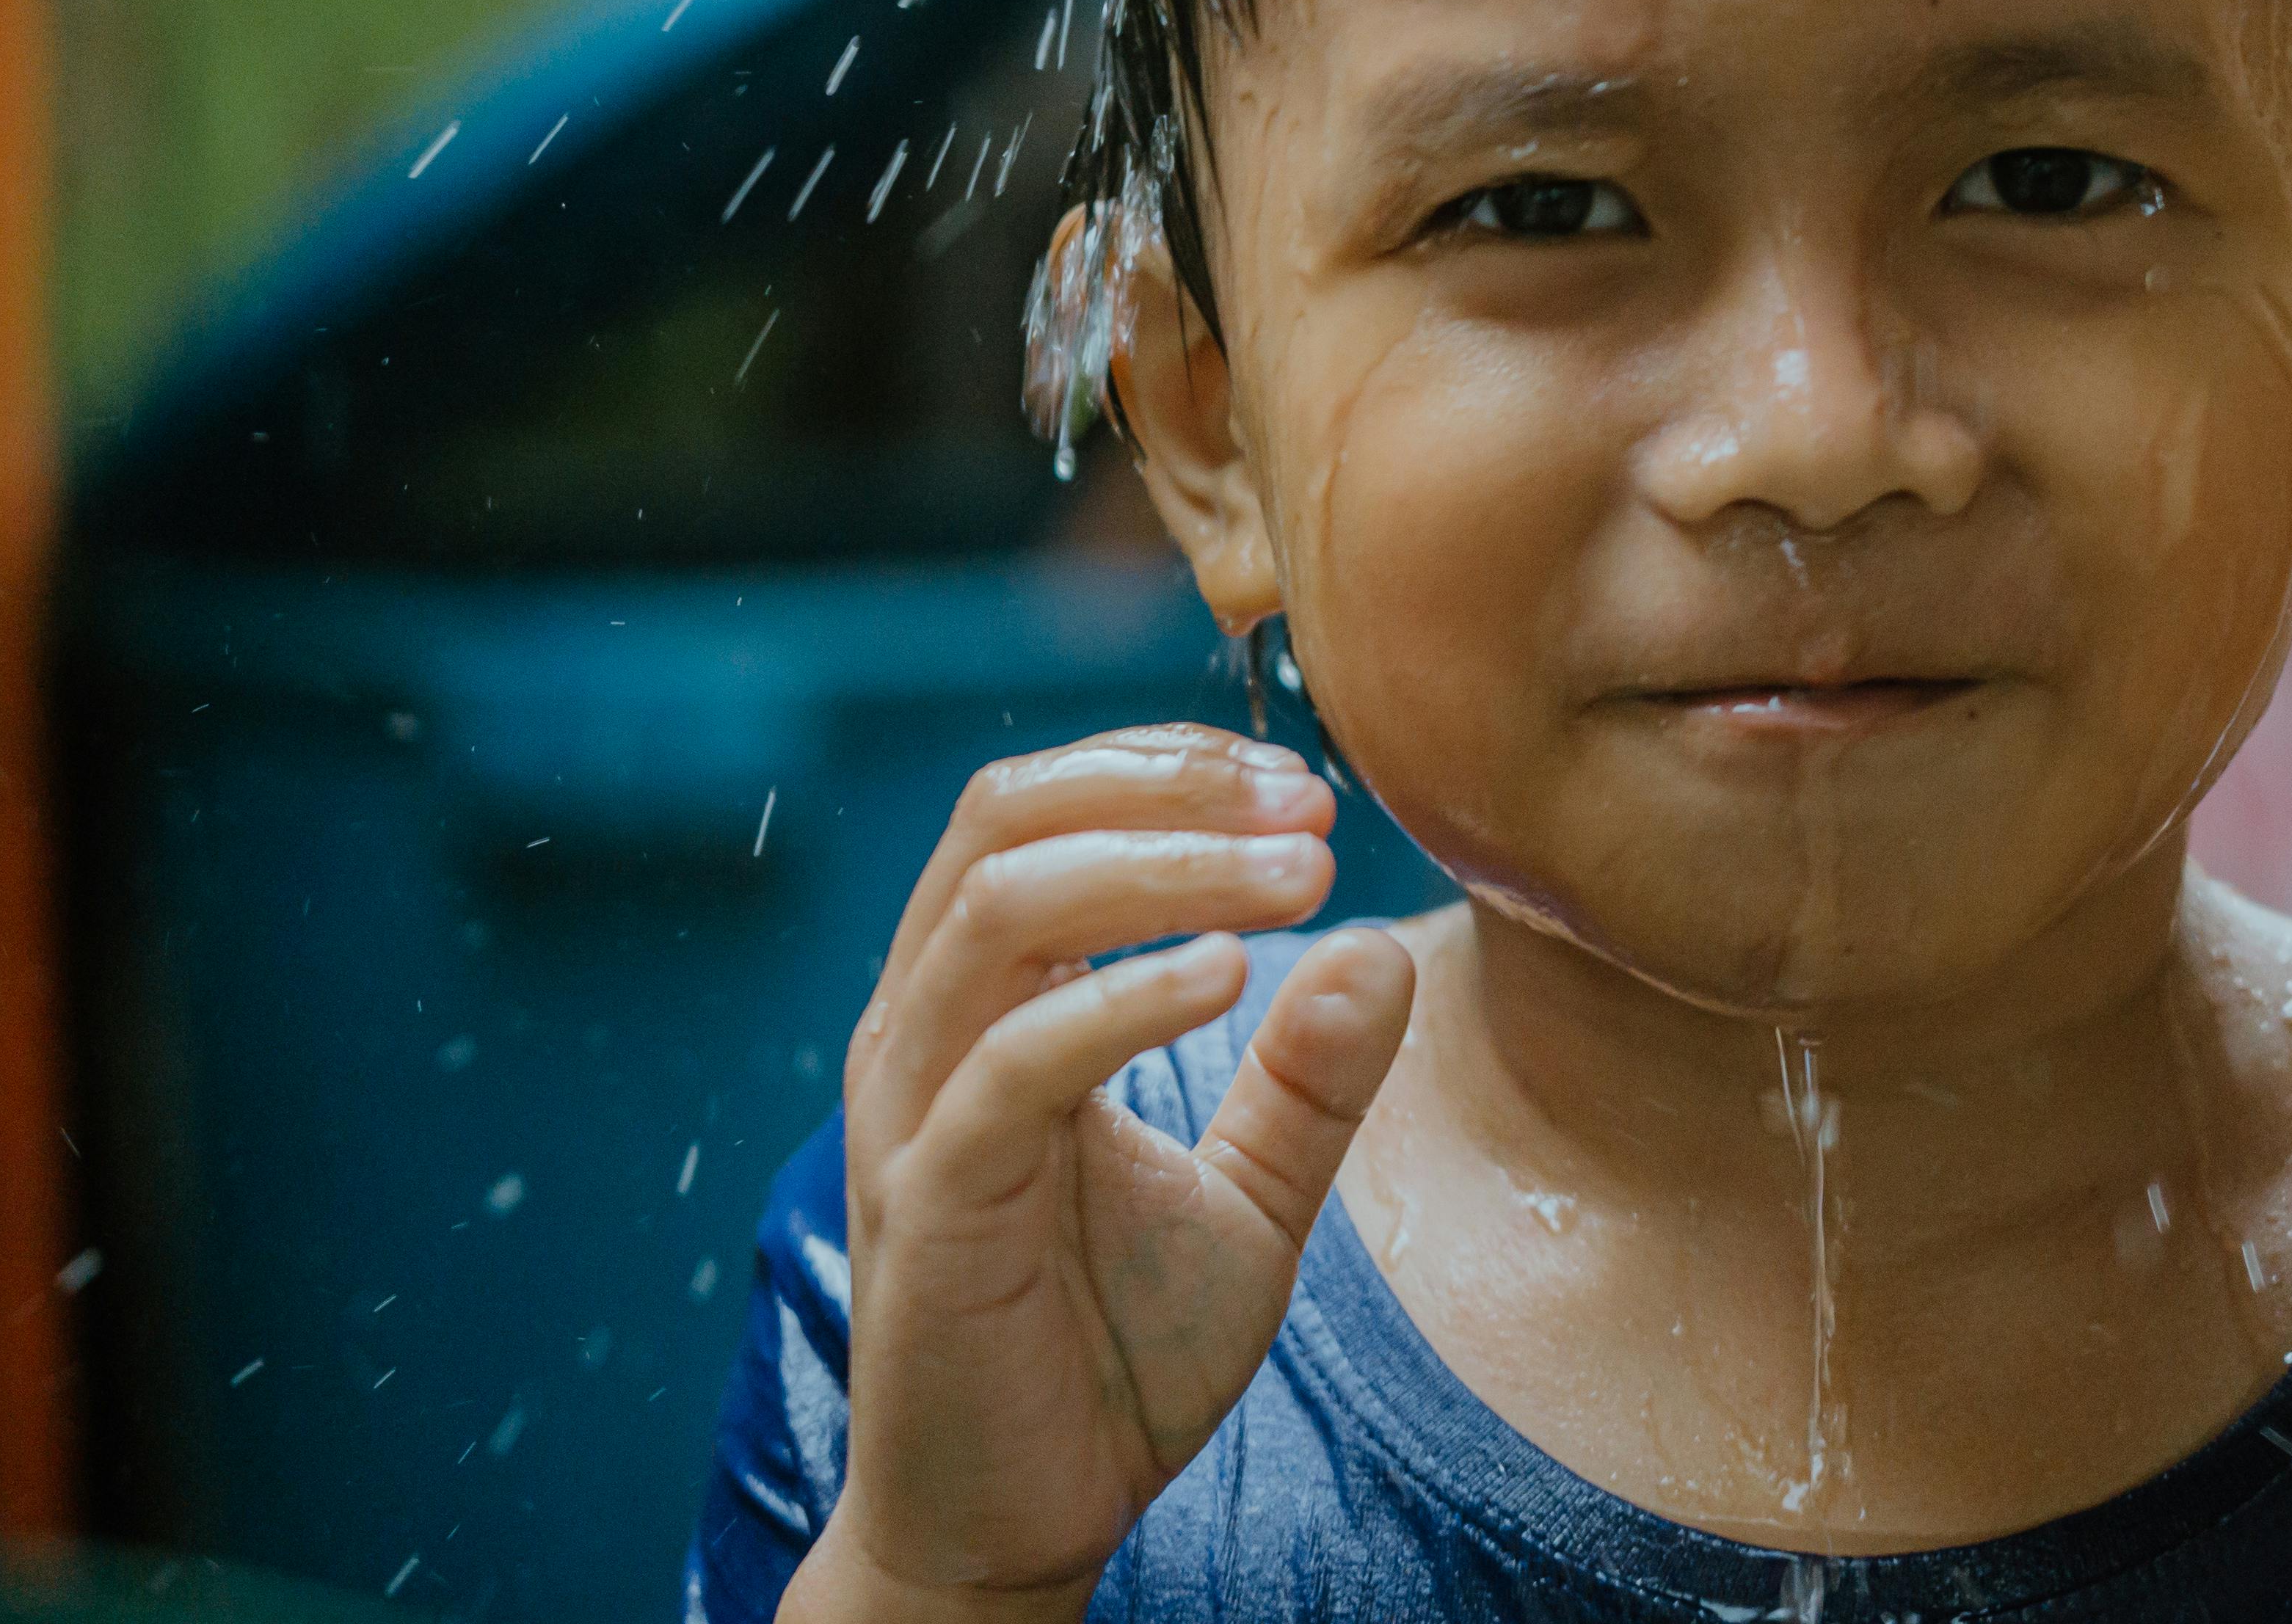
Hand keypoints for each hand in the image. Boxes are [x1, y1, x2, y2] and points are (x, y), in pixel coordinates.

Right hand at [798, 726, 1414, 1622]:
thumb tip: (1377, 942)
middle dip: (1165, 789)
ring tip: (1294, 876)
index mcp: (981, 1005)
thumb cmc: (1113, 1350)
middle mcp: (926, 1032)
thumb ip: (1308, 1079)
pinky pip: (1008, 1064)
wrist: (1023, 1521)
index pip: (1036, 810)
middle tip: (1307, 806)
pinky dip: (1119, 1000)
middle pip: (1004, 821)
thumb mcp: (1251, 1197)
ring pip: (999, 911)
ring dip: (1160, 868)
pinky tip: (1228, 977)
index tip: (1301, 786)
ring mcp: (914, 1112)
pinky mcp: (929, 1205)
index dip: (1167, 770)